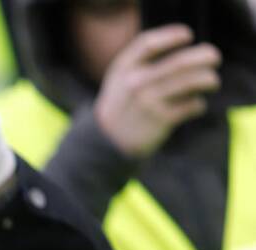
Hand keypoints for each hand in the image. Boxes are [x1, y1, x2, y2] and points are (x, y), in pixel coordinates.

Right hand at [94, 25, 220, 158]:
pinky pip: (192, 105)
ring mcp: (149, 102)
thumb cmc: (121, 103)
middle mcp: (136, 83)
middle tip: (214, 58)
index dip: (172, 36)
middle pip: (180, 62)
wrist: (107, 141)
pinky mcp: (162, 120)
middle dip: (205, 56)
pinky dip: (199, 104)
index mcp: (124, 68)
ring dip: (210, 80)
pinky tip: (194, 106)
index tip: (188, 35)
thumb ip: (140, 59)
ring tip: (212, 82)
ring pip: (193, 81)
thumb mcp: (119, 77)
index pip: (149, 43)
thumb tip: (180, 44)